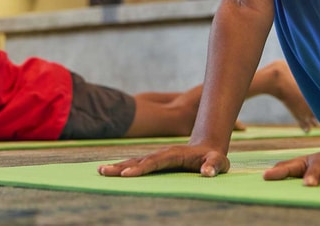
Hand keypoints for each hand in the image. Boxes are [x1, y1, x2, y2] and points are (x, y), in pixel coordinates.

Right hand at [98, 145, 228, 177]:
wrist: (207, 145)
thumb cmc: (213, 157)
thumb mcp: (219, 161)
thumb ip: (213, 166)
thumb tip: (207, 173)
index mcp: (174, 154)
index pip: (155, 162)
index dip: (141, 168)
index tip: (127, 174)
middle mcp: (161, 153)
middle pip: (138, 160)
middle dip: (121, 167)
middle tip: (103, 172)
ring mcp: (156, 156)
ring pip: (134, 160)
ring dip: (117, 166)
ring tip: (101, 171)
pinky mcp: (153, 160)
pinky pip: (135, 163)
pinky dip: (122, 167)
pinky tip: (109, 170)